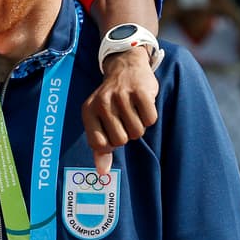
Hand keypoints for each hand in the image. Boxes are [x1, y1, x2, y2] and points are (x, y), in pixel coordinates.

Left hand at [82, 46, 158, 174]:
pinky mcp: (141, 91)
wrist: (125, 67)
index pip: (100, 145)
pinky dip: (150, 116)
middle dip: (127, 134)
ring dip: (139, 125)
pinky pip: (150, 119)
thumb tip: (102, 173)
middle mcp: (102, 103)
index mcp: (88, 111)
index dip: (111, 143)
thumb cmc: (112, 101)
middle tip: (125, 118)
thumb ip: (100, 147)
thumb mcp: (99, 120)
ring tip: (133, 110)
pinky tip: (142, 104)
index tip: (113, 130)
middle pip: (121, 141)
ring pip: (137, 132)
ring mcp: (121, 96)